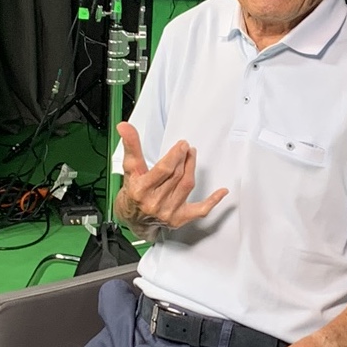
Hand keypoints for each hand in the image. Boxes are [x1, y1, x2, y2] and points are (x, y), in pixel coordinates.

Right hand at [114, 121, 228, 236]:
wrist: (133, 220)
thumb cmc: (132, 193)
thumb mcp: (129, 169)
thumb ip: (131, 146)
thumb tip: (124, 126)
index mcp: (141, 190)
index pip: (164, 170)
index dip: (175, 155)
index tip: (182, 145)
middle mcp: (155, 203)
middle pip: (177, 175)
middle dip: (183, 158)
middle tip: (186, 147)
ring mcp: (168, 212)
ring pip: (187, 185)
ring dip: (192, 168)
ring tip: (191, 155)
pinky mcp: (179, 219)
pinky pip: (200, 210)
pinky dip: (212, 201)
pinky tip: (222, 192)